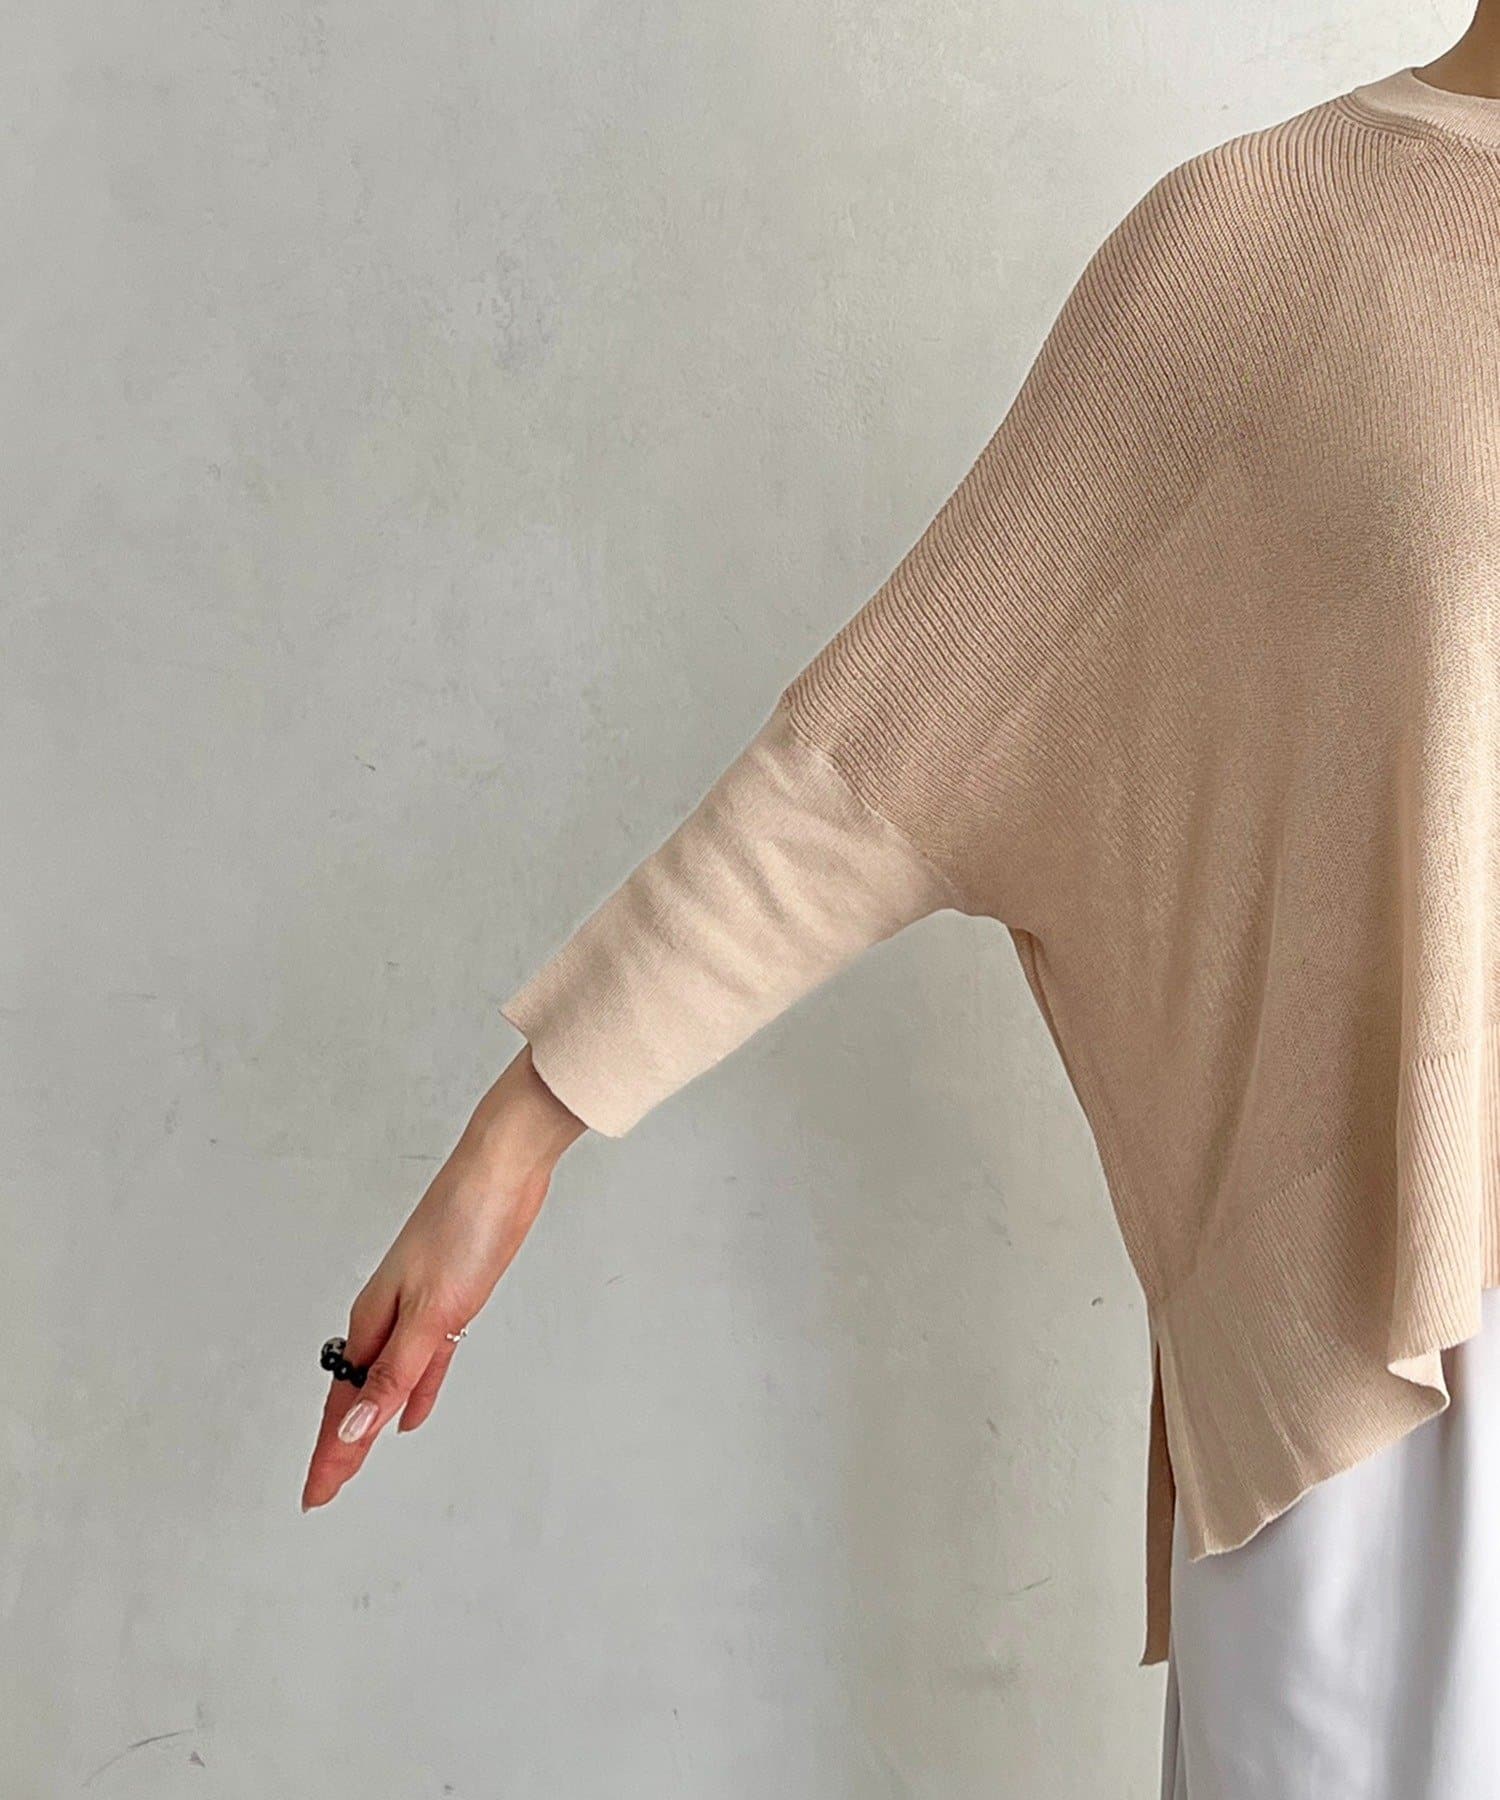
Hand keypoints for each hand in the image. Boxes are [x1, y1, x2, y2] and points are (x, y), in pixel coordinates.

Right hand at [301, 1047, 585, 1510]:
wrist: (501, 1170)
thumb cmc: (464, 1229)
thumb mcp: (431, 1312)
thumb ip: (396, 1374)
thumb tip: (355, 1430)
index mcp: (373, 1324)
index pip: (343, 1407)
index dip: (330, 1455)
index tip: (314, 1498)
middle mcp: (387, 1318)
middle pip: (357, 1397)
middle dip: (339, 1446)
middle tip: (323, 1493)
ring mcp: (417, 1308)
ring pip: (387, 1381)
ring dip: (370, 1422)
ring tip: (355, 1461)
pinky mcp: (450, 1300)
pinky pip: (424, 1362)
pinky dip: (417, 1390)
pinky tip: (413, 1415)